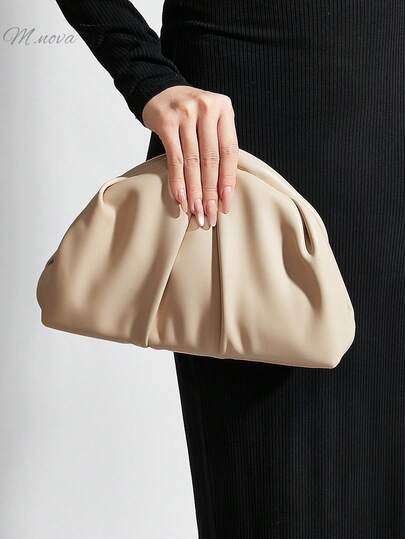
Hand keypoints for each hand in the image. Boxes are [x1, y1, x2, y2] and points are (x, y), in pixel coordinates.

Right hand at [142, 85, 238, 227]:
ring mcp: (185, 114)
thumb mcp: (211, 120)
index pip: (229, 152)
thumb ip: (219, 146)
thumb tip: (224, 191)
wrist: (159, 90)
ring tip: (195, 213)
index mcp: (224, 109)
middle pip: (211, 160)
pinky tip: (180, 199)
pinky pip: (174, 158)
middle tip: (209, 216)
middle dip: (210, 192)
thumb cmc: (191, 113)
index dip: (228, 181)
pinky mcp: (166, 122)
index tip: (225, 206)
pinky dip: (177, 181)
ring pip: (192, 162)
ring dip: (194, 192)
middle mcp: (206, 109)